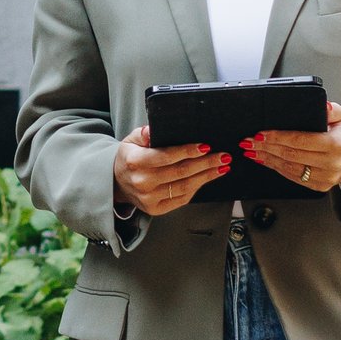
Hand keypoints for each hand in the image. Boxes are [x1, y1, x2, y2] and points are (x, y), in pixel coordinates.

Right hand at [113, 125, 229, 216]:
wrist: (117, 182)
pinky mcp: (156, 209)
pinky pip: (182, 198)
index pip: (166, 156)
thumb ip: (143, 133)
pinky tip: (207, 178)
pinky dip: (197, 188)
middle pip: (180, 172)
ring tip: (221, 167)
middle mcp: (141, 181)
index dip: (188, 151)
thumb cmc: (130, 157)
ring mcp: (149, 198)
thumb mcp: (131, 140)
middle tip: (223, 156)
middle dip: (205, 163)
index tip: (206, 146)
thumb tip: (152, 130)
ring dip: (206, 176)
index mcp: (135, 161)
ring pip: (185, 186)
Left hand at [241, 101, 340, 192]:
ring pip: (289, 168)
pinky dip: (276, 167)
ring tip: (252, 150)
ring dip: (267, 159)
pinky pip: (293, 177)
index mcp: (336, 145)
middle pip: (291, 155)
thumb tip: (322, 105)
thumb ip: (331, 109)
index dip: (278, 137)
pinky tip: (264, 160)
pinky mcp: (319, 186)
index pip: (300, 140)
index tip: (260, 133)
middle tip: (248, 141)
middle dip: (266, 147)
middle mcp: (331, 163)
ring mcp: (325, 177)